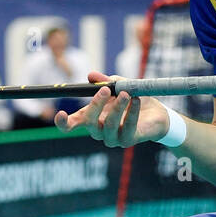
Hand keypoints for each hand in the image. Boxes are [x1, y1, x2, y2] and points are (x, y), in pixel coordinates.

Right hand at [55, 71, 171, 146]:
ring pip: (109, 125)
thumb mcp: (119, 85)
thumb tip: (91, 75)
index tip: (60, 114)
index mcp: (91, 118)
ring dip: (118, 107)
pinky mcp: (127, 141)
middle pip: (89, 123)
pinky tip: (137, 100)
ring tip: (126, 93)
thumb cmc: (132, 98)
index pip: (71, 125)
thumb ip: (105, 81)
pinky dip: (132, 112)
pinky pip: (127, 127)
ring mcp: (112, 138)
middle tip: (104, 90)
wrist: (155, 112)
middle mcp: (99, 130)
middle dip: (95, 105)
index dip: (64, 122)